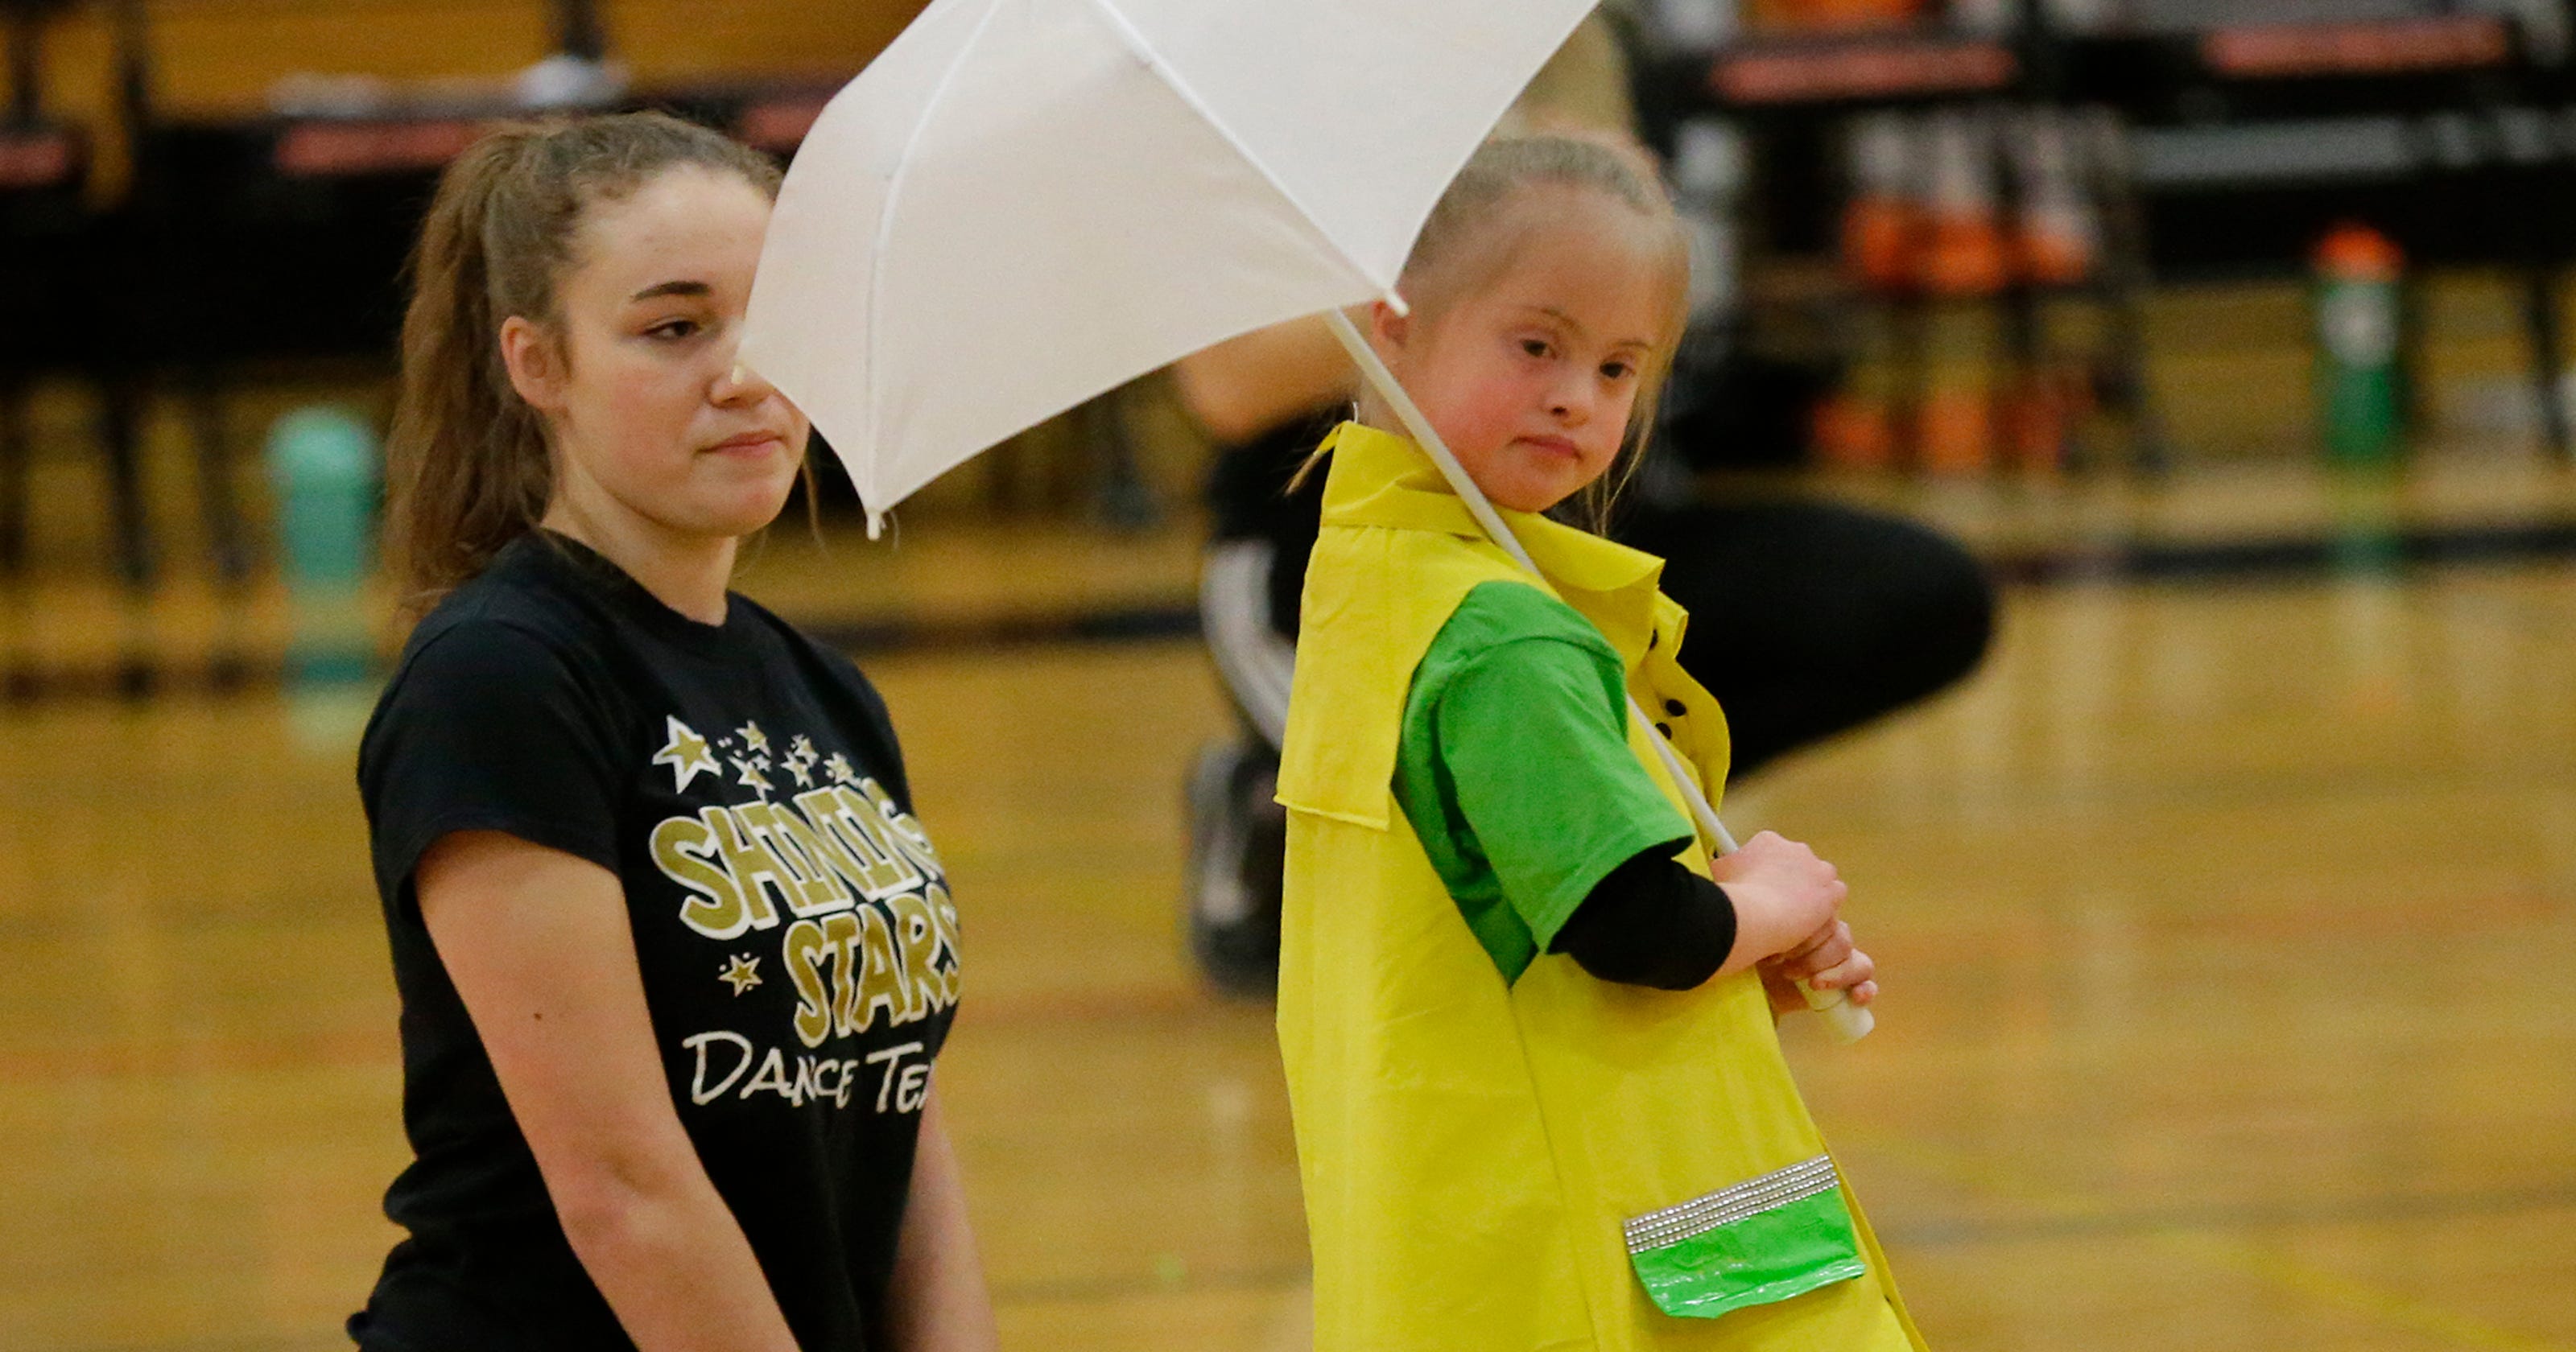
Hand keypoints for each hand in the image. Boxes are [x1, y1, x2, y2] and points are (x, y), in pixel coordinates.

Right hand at [1707, 830, 1845, 972]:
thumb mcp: (1720, 872)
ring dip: (1808, 893)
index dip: (1766, 873)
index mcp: (1768, 842)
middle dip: (1788, 882)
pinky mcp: (1831, 890)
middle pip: (1796, 864)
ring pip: (1818, 879)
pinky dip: (1823, 909)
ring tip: (1793, 917)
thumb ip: (1728, 866)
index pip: (1772, 854)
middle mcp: (1795, 849)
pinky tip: (1809, 923)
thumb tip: (1725, 868)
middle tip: (1774, 904)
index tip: (1759, 889)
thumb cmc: (1734, 894)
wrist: (1757, 915)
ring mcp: (1817, 868)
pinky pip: (1833, 896)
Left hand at [1758, 920, 1877, 1017]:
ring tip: (1813, 985)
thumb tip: (1771, 910)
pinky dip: (1866, 990)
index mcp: (1812, 919)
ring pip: (1859, 962)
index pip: (1830, 918)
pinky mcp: (1845, 988)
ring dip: (1837, 974)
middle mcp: (1830, 939)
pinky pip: (1867, 983)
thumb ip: (1771, 921)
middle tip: (1786, 971)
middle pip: (1843, 941)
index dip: (1810, 935)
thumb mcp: (1758, 935)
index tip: (1779, 954)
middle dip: (1815, 958)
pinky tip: (1857, 997)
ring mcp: (1841, 963)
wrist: (1751, 987)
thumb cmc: (1753, 954)